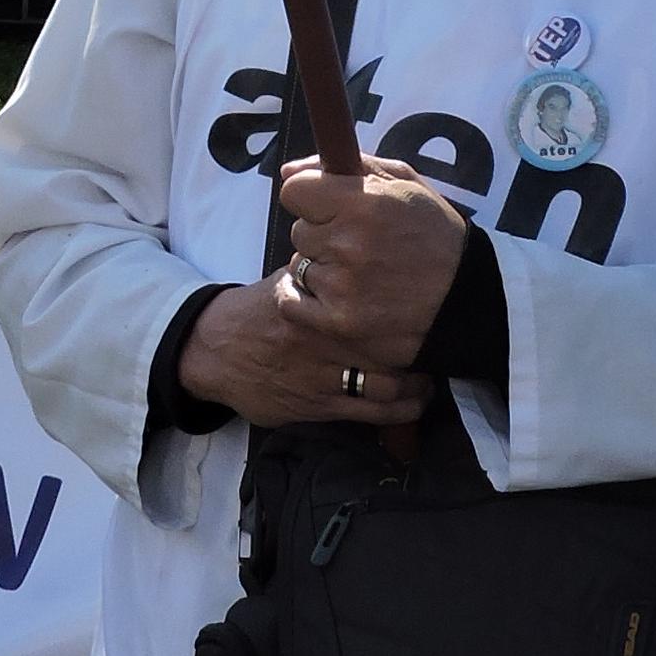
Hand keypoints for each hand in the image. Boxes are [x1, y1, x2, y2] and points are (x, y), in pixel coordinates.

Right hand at [176, 280, 428, 428]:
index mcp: (319, 300)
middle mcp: (324, 338)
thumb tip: (363, 242)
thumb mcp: (289, 279)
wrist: (215, 350)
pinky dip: (401, 410)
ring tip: (430, 379)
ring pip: (388, 384)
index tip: (430, 310)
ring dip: (418, 385)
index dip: (410, 312)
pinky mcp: (317, 405)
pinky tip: (415, 403)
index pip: (376, 304)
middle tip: (440, 347)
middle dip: (422, 350)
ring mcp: (322, 375)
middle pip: (391, 346)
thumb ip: (322, 268)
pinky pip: (371, 413)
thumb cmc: (262, 311)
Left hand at [275, 155, 471, 370]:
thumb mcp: (405, 185)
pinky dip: (305, 298)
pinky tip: (334, 296)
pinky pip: (290, 302)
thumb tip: (287, 171)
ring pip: (298, 265)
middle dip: (323, 234)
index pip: (294, 191)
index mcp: (364, 203)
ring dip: (320, 268)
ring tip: (359, 274)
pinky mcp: (337, 322)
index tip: (329, 207)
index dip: (310, 197)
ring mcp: (341, 286)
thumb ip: (348, 167)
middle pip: (299, 230)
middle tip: (358, 245)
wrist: (465, 300)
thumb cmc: (435, 236)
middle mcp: (348, 243)